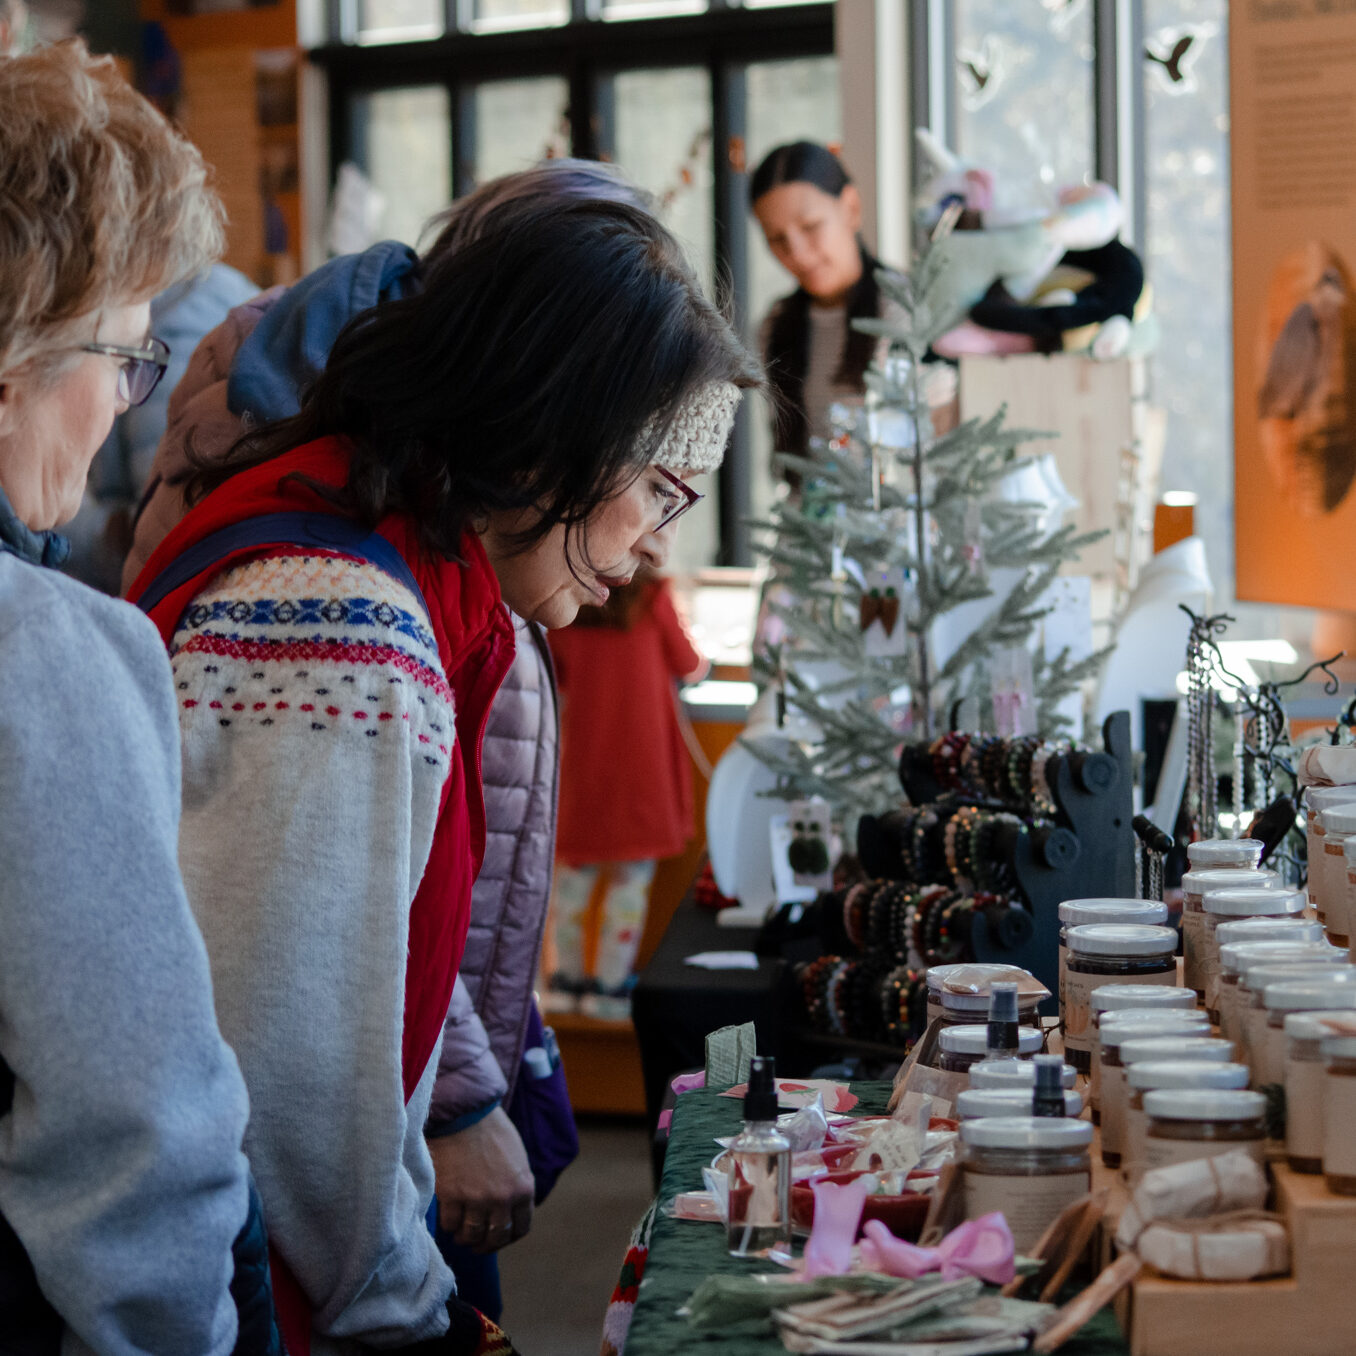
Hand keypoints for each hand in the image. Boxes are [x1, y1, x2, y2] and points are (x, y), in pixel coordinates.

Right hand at [427, 1107, 533, 1253]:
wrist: (465, 1112)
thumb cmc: (491, 1130)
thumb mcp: (516, 1157)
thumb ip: (516, 1185)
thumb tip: (511, 1209)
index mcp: (523, 1188)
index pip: (521, 1228)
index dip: (508, 1238)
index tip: (498, 1238)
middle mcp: (503, 1198)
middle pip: (496, 1237)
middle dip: (486, 1245)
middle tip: (476, 1243)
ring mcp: (477, 1199)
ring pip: (471, 1236)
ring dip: (465, 1238)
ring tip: (460, 1232)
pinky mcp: (452, 1196)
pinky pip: (450, 1224)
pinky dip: (449, 1224)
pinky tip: (449, 1216)